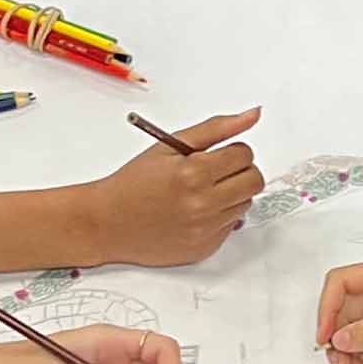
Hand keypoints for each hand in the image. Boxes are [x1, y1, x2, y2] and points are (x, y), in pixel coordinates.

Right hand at [83, 109, 263, 266]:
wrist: (108, 223)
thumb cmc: (134, 182)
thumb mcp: (169, 146)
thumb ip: (216, 128)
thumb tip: (253, 115)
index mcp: (194, 173)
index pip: (245, 155)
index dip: (231, 150)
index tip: (216, 154)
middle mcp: (203, 204)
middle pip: (254, 181)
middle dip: (239, 171)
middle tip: (214, 171)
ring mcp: (205, 230)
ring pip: (245, 203)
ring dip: (230, 194)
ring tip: (200, 192)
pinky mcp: (205, 248)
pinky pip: (230, 226)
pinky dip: (218, 216)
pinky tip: (194, 212)